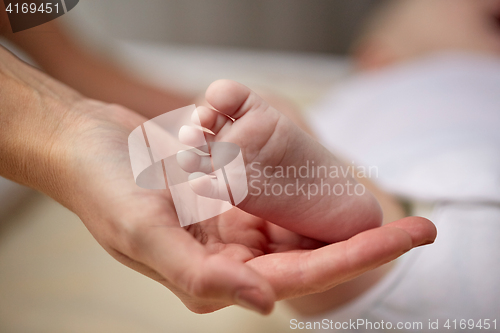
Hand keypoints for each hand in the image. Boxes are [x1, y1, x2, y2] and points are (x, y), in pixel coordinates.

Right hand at [54, 101, 435, 313]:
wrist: (86, 144)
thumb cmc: (104, 190)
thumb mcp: (142, 234)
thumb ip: (199, 275)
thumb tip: (266, 302)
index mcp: (211, 274)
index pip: (297, 276)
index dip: (355, 260)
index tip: (407, 241)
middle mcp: (226, 254)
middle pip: (309, 254)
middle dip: (364, 241)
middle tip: (421, 226)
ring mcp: (226, 224)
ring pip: (295, 226)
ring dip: (336, 219)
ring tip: (387, 212)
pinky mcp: (223, 194)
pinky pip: (272, 196)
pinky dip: (301, 191)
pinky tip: (331, 186)